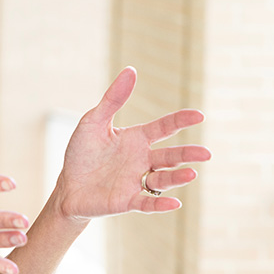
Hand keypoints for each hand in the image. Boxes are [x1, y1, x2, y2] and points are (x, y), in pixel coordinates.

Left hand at [51, 67, 210, 218]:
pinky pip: (147, 203)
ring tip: (191, 174)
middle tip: (206, 154)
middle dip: (187, 154)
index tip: (199, 115)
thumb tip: (131, 70)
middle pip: (170, 156)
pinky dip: (160, 204)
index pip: (164, 128)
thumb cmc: (82, 153)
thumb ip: (113, 99)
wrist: (67, 185)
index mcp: (136, 139)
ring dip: (177, 177)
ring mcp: (136, 181)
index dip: (180, 121)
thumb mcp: (94, 121)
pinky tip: (175, 204)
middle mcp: (142, 160)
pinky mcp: (126, 201)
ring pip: (162, 179)